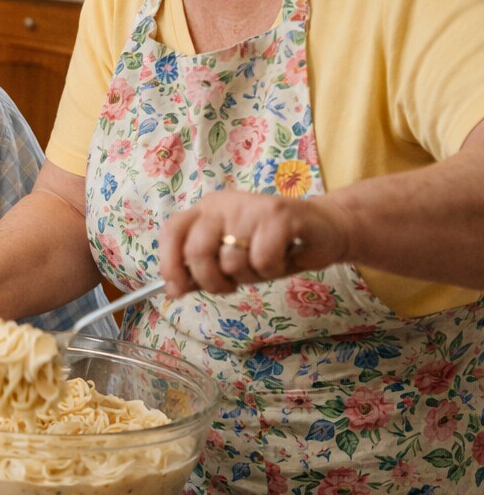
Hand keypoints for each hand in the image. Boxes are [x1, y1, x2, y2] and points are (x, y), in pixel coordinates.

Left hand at [159, 191, 348, 296]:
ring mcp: (250, 207)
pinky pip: (263, 260)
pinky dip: (273, 270)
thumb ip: (201, 271)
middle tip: (230, 286)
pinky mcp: (279, 214)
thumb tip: (171, 290)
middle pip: (196, 251)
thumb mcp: (230, 261)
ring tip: (265, 264)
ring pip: (232, 261)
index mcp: (206, 210)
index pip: (172, 232)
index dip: (169, 263)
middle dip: (211, 281)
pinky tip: (283, 258)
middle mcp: (223, 203)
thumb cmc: (273, 247)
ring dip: (250, 276)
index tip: (177, 290)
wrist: (325, 229)